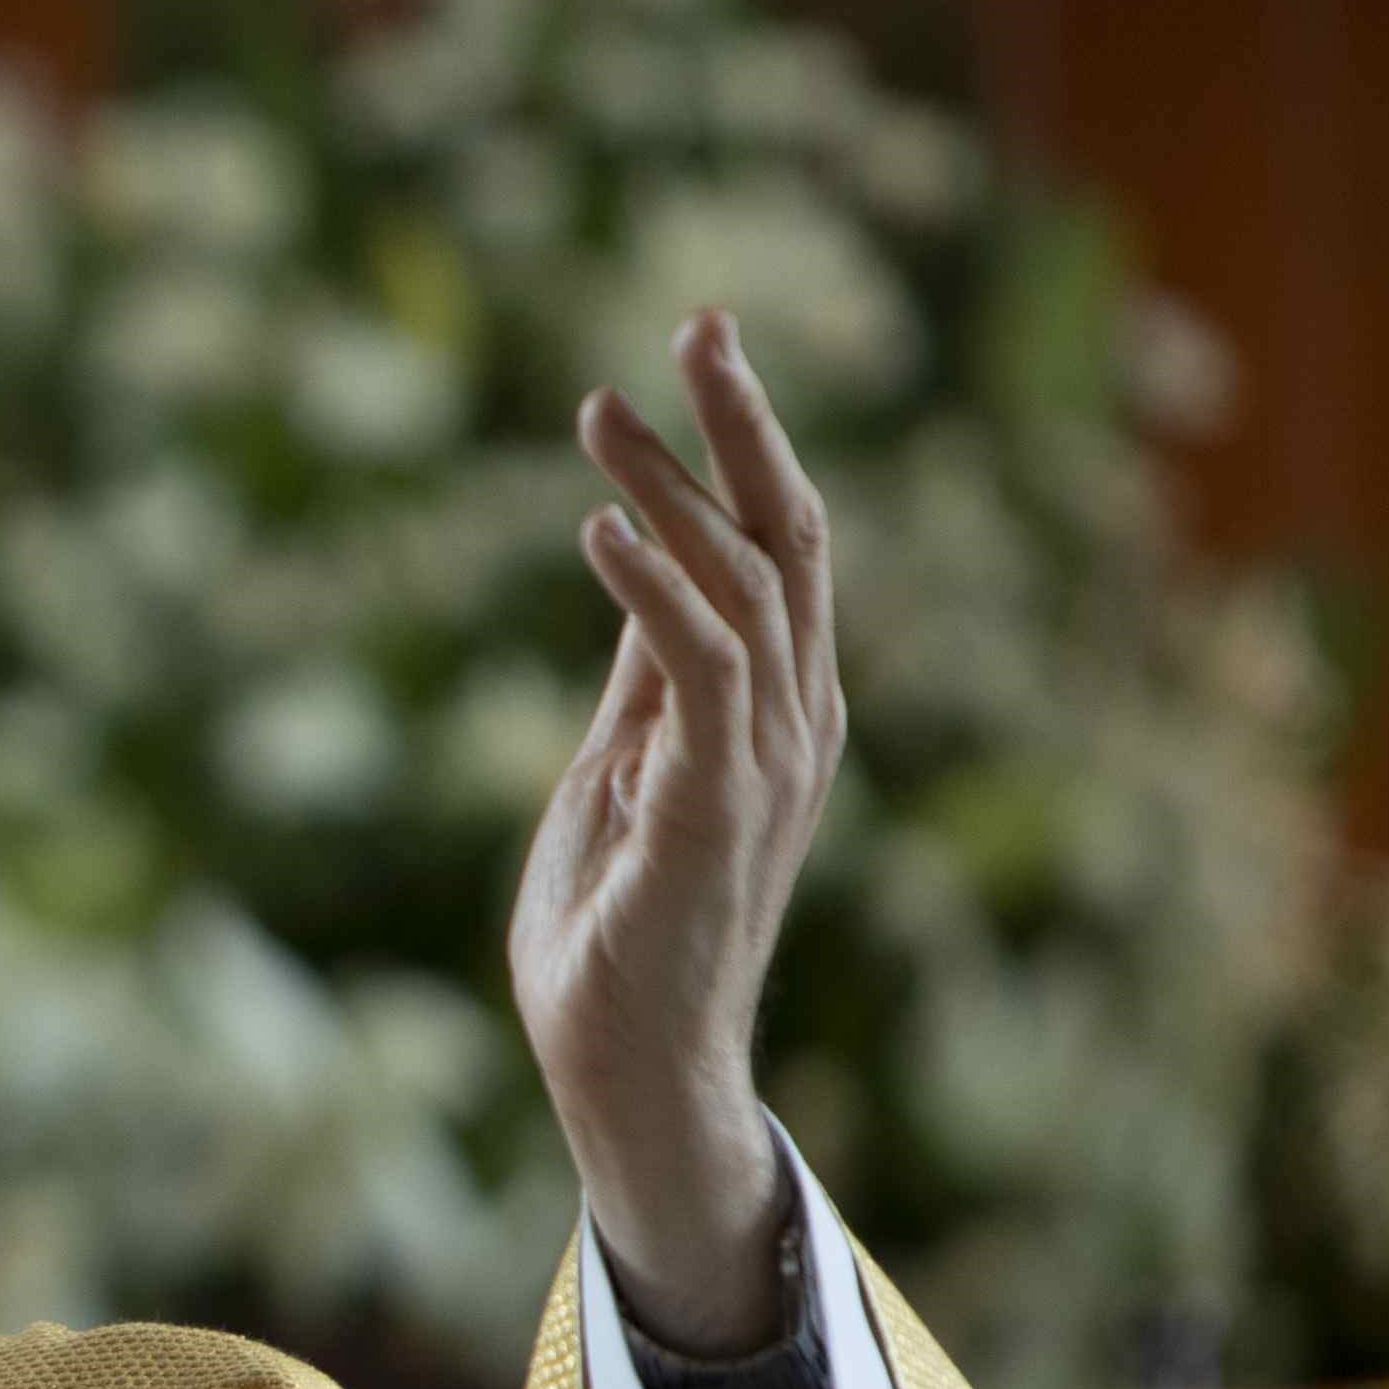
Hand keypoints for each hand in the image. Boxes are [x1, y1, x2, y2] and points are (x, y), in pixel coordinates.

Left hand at [509, 311, 841, 1355]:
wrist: (627, 1070)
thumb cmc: (614, 933)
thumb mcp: (619, 772)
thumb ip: (643, 680)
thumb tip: (637, 570)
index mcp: (776, 710)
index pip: (781, 546)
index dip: (745, 443)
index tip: (694, 350)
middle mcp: (793, 724)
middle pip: (793, 537)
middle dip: (746, 424)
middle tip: (698, 318)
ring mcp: (765, 767)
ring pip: (745, 586)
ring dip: (670, 489)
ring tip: (595, 411)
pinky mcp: (713, 809)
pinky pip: (699, 674)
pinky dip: (651, 591)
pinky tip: (595, 529)